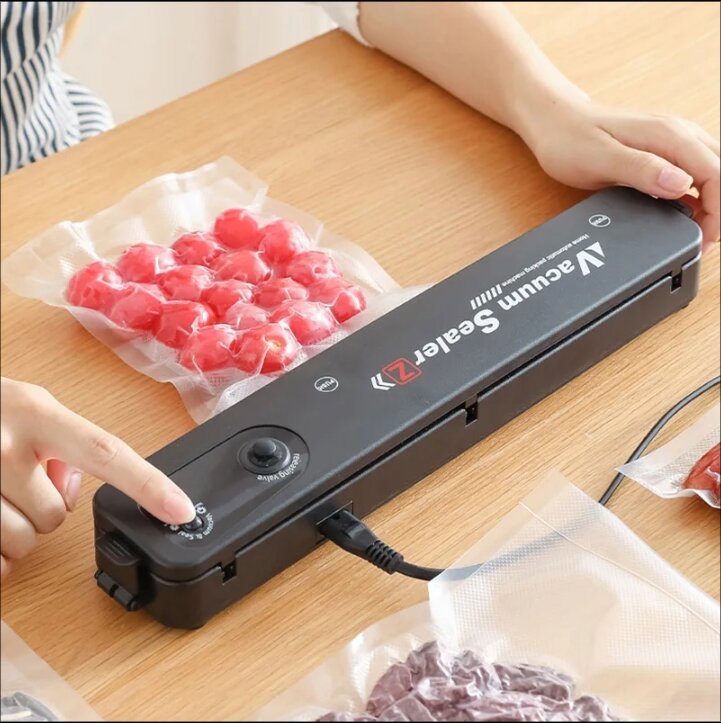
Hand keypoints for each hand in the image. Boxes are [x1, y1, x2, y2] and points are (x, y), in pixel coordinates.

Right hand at [0, 378, 195, 578]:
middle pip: (54, 517)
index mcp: (36, 415)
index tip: (182, 511)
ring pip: (20, 544)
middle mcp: (4, 448)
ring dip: (13, 531)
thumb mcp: (26, 406)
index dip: (148, 485)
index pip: (107, 453)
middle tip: (17, 481)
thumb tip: (74, 485)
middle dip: (42, 508)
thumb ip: (61, 439)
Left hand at [524, 96, 719, 250]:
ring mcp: (671, 142)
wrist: (553, 123)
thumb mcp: (601, 159)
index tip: (706, 237)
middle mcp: (677, 134)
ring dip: (712, 202)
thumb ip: (641, 170)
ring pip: (712, 172)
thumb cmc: (570, 139)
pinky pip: (694, 173)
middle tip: (704, 240)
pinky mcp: (662, 151)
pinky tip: (685, 214)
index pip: (716, 174)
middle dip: (720, 208)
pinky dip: (698, 195)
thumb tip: (680, 184)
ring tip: (698, 231)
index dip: (718, 210)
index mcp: (668, 136)